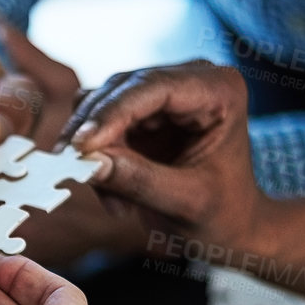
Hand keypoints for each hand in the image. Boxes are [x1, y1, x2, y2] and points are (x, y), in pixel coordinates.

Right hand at [66, 60, 265, 252]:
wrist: (230, 225)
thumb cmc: (223, 214)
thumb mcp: (187, 203)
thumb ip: (140, 181)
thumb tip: (90, 162)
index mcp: (219, 90)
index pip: (154, 87)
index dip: (112, 112)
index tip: (81, 145)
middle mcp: (190, 80)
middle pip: (121, 89)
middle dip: (95, 132)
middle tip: (74, 170)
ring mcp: (162, 94)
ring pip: (101, 104)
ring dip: (93, 149)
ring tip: (111, 197)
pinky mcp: (139, 112)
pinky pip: (98, 122)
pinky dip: (94, 155)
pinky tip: (111, 191)